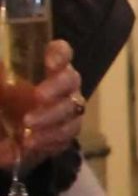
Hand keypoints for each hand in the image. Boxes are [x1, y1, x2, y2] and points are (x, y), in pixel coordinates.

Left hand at [0, 42, 84, 171]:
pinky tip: (31, 143)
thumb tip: (2, 77)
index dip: (60, 54)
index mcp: (42, 67)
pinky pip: (67, 134)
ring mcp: (67, 108)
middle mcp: (60, 85)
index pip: (60, 52)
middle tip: (38, 96)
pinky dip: (49, 138)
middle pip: (71, 79)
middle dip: (56, 87)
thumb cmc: (2, 101)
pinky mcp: (66, 132)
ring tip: (28, 125)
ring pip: (72, 109)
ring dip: (50, 117)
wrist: (4, 135)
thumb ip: (0, 78)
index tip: (50, 63)